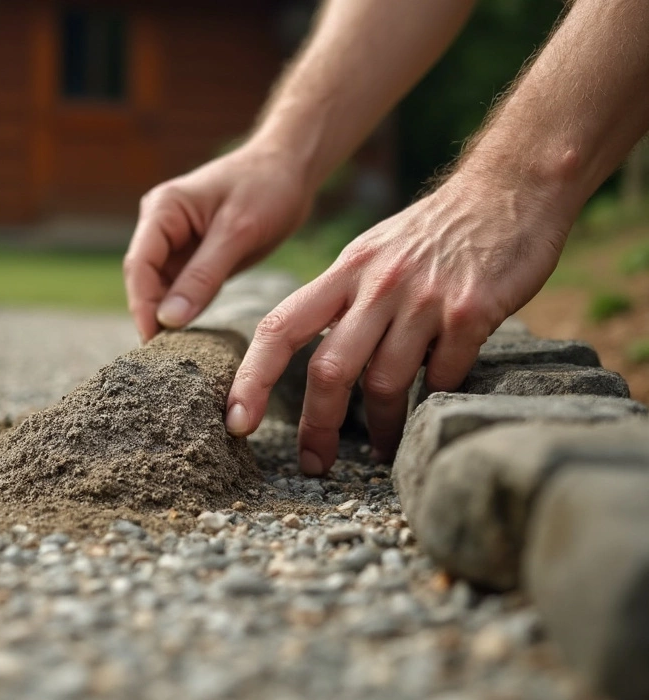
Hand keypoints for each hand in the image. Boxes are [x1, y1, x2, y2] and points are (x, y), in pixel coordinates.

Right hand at [123, 143, 315, 342]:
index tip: (153, 341)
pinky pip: (183, 288)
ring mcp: (175, 241)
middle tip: (163, 358)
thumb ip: (202, 277)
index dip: (142, 306)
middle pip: (145, 279)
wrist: (291, 167)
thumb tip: (168, 320)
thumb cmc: (266, 187)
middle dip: (152, 315)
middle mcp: (161, 225)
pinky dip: (187, 309)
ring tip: (178, 353)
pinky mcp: (194, 255)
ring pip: (162, 288)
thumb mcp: (237, 233)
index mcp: (163, 210)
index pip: (139, 265)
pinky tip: (194, 335)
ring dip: (168, 317)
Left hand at [225, 171, 571, 474]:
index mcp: (343, 272)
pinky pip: (442, 375)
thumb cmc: (436, 230)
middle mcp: (376, 285)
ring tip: (379, 447)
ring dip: (379, 427)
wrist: (510, 187)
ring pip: (384, 383)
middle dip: (316, 427)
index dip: (252, 378)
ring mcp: (422, 299)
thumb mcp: (373, 252)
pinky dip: (434, 398)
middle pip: (329, 370)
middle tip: (314, 463)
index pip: (279, 328)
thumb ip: (343, 299)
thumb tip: (314, 353)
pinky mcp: (470, 311)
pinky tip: (432, 405)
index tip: (237, 421)